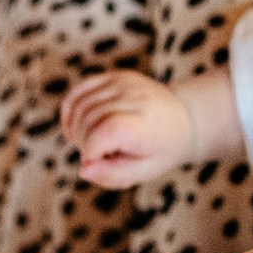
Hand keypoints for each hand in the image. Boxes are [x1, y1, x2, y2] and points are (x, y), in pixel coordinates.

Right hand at [61, 71, 193, 187]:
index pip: (106, 131)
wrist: (183, 119)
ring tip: (90, 143)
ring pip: (80, 106)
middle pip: (88, 119)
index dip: (92, 149)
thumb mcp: (144, 172)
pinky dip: (70, 110)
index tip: (99, 161)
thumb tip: (84, 169)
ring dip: (76, 129)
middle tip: (97, 155)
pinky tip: (77, 126)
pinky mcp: (113, 76)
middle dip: (83, 143)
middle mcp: (134, 98)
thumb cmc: (161, 149)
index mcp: (145, 125)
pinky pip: (78, 92)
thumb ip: (113, 175)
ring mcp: (123, 83)